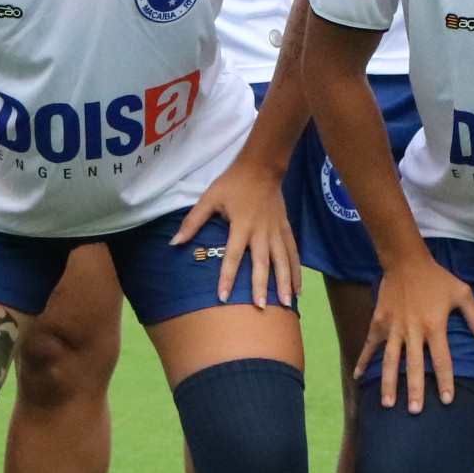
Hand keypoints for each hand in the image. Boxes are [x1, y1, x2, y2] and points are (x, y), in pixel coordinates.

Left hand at [172, 156, 301, 308]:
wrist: (262, 165)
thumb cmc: (232, 183)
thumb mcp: (209, 198)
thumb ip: (193, 221)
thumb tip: (174, 243)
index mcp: (241, 225)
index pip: (232, 256)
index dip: (227, 276)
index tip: (223, 297)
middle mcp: (261, 231)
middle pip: (262, 262)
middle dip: (261, 285)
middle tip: (260, 307)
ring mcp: (276, 230)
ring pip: (283, 260)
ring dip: (285, 282)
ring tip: (286, 303)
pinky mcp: (286, 228)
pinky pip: (293, 252)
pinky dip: (297, 271)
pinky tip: (299, 288)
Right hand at [351, 250, 473, 412]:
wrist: (406, 261)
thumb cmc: (437, 278)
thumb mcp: (462, 293)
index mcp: (435, 326)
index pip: (442, 360)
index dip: (445, 380)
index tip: (447, 400)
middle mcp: (413, 331)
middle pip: (414, 366)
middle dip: (414, 390)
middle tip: (414, 412)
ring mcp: (393, 328)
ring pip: (390, 360)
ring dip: (388, 383)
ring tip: (387, 404)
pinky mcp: (379, 322)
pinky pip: (370, 345)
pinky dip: (362, 360)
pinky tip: (356, 377)